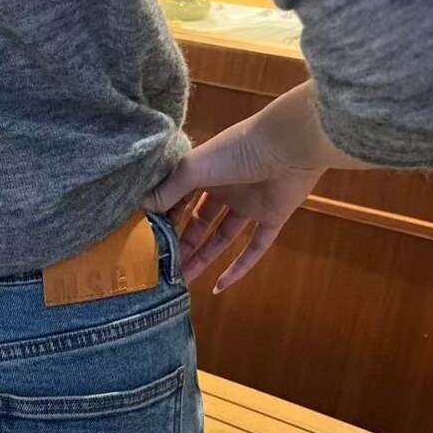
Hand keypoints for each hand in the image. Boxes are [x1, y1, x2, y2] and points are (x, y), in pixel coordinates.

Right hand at [143, 81, 370, 292]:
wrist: (290, 144)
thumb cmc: (237, 149)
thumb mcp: (192, 169)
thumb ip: (168, 191)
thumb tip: (143, 210)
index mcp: (206, 172)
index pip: (180, 201)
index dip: (165, 222)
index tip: (147, 243)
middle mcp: (227, 188)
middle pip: (199, 224)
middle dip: (181, 246)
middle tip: (161, 268)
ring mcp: (250, 204)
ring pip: (222, 238)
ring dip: (203, 259)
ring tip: (182, 280)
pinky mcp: (273, 217)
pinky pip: (255, 248)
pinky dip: (239, 268)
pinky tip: (219, 288)